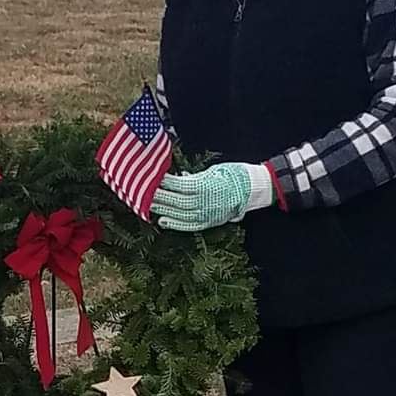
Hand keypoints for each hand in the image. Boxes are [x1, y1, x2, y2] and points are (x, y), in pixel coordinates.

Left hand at [149, 163, 272, 231]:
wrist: (254, 189)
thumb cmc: (235, 175)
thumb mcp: (213, 170)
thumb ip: (195, 176)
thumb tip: (178, 177)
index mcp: (205, 185)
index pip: (178, 185)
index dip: (163, 183)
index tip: (150, 179)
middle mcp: (204, 202)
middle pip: (175, 201)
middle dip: (157, 197)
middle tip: (141, 193)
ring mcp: (206, 214)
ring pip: (179, 214)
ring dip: (162, 209)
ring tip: (147, 205)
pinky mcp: (209, 221)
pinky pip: (189, 225)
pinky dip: (175, 224)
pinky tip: (162, 221)